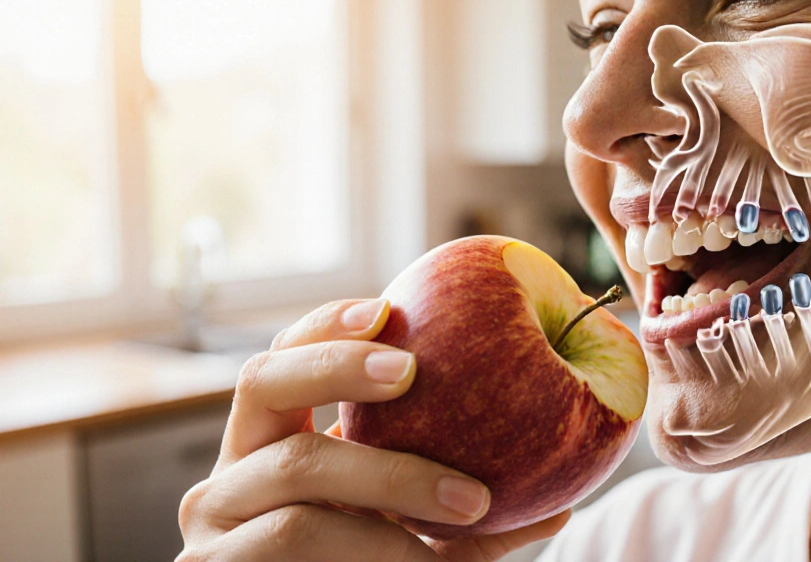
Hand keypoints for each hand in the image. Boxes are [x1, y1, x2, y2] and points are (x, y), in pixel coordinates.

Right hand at [177, 299, 570, 560]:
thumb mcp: (406, 537)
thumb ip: (462, 514)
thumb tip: (562, 508)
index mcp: (269, 445)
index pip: (285, 356)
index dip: (327, 326)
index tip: (387, 308)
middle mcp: (228, 476)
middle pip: (260, 386)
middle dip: (339, 367)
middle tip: (412, 370)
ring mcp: (215, 531)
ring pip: (295, 485)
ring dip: (394, 486)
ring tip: (475, 502)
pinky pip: (302, 547)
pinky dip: (381, 552)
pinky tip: (432, 561)